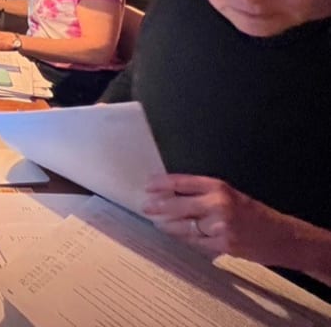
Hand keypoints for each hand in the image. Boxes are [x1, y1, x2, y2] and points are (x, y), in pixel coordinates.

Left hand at [142, 174, 301, 266]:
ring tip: (159, 223)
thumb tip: (173, 194)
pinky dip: (184, 238)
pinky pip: (194, 242)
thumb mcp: (231, 195)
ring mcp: (219, 227)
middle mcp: (218, 205)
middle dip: (158, 206)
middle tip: (146, 207)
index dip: (162, 183)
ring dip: (168, 225)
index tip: (148, 185)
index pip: (183, 182)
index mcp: (219, 188)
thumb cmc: (254, 213)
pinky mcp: (221, 245)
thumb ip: (204, 194)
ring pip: (183, 226)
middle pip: (178, 205)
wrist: (281, 237)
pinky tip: (177, 235)